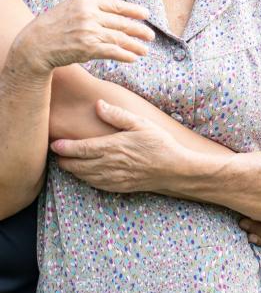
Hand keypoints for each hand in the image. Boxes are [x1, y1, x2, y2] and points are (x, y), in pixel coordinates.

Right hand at [10, 0, 152, 73]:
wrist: (34, 45)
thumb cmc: (54, 25)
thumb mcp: (72, 7)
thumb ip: (95, 3)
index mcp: (86, 1)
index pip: (116, 5)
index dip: (134, 10)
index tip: (146, 15)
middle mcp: (89, 14)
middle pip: (122, 22)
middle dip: (139, 30)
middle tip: (151, 36)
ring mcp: (89, 31)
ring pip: (120, 38)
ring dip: (135, 46)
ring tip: (144, 50)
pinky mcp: (88, 48)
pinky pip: (113, 51)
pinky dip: (125, 55)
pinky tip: (133, 58)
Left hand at [51, 100, 185, 192]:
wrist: (175, 169)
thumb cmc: (160, 144)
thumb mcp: (142, 124)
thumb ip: (118, 115)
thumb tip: (98, 105)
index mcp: (112, 146)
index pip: (80, 148)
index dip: (64, 147)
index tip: (55, 144)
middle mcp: (109, 164)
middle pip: (76, 165)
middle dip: (64, 160)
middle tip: (58, 153)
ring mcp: (112, 178)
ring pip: (83, 176)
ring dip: (73, 170)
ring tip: (68, 162)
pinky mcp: (117, 187)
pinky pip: (94, 184)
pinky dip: (85, 179)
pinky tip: (86, 174)